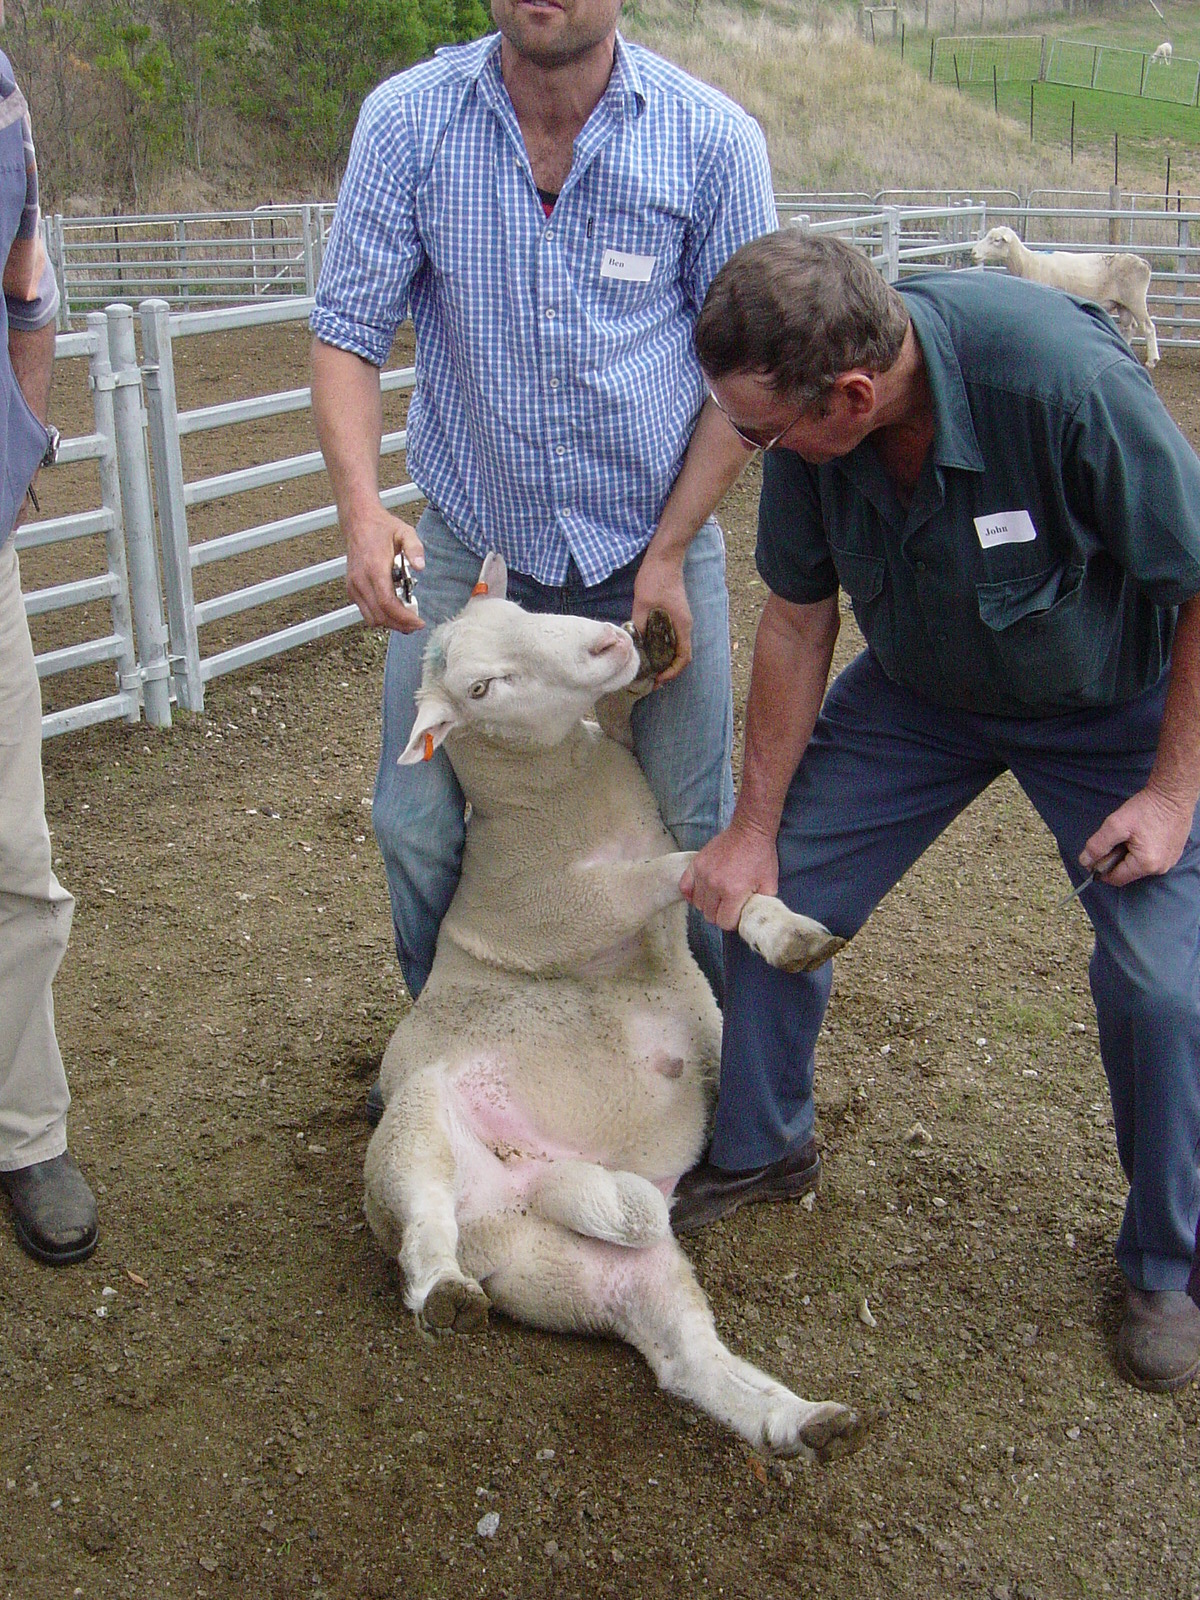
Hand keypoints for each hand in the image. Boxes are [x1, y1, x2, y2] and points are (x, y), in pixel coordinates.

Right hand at [344, 505, 423, 631]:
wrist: (359, 522)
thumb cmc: (382, 528)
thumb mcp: (405, 532)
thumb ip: (415, 548)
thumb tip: (421, 566)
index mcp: (374, 568)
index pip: (387, 603)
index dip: (404, 618)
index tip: (419, 622)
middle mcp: (360, 580)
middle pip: (380, 616)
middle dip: (400, 625)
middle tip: (416, 624)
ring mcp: (353, 586)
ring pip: (371, 618)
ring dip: (390, 623)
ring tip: (406, 619)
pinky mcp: (351, 589)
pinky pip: (365, 611)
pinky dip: (380, 616)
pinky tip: (393, 610)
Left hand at [632, 547, 690, 682]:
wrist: (664, 557)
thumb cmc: (656, 578)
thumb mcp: (642, 604)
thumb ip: (639, 626)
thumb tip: (634, 645)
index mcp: (682, 625)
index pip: (684, 657)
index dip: (672, 672)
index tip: (658, 678)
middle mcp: (685, 624)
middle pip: (682, 655)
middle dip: (669, 670)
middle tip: (651, 679)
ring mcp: (681, 619)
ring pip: (678, 646)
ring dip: (667, 660)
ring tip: (650, 668)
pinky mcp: (675, 613)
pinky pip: (673, 637)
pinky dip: (665, 648)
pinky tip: (651, 649)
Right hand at [680, 817, 779, 930]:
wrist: (749, 831)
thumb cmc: (761, 856)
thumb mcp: (770, 884)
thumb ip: (760, 905)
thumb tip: (752, 918)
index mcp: (733, 892)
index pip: (724, 922)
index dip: (732, 922)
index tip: (737, 915)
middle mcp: (714, 885)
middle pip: (710, 915)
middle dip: (720, 915)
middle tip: (729, 907)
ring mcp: (702, 874)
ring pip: (698, 904)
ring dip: (708, 905)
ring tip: (718, 898)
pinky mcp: (695, 865)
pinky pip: (685, 888)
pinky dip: (691, 894)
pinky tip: (702, 893)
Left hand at [1080, 783, 1194, 886]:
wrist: (1173, 794)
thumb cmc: (1146, 808)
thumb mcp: (1115, 825)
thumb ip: (1098, 845)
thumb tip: (1085, 862)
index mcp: (1146, 865)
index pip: (1116, 879)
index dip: (1101, 870)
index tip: (1094, 856)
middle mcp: (1160, 869)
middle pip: (1128, 873)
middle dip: (1116, 860)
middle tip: (1115, 839)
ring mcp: (1170, 862)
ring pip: (1139, 866)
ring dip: (1129, 855)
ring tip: (1130, 835)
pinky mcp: (1174, 854)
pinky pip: (1151, 859)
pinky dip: (1142, 851)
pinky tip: (1142, 835)